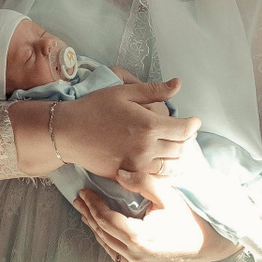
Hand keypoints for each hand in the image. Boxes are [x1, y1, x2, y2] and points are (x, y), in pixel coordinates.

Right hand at [46, 80, 199, 178]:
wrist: (67, 132)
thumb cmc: (94, 108)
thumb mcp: (124, 92)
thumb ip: (154, 90)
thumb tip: (178, 84)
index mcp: (149, 125)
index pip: (185, 130)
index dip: (193, 125)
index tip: (194, 121)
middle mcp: (147, 148)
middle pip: (181, 149)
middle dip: (186, 140)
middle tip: (184, 133)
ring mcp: (137, 165)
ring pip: (170, 167)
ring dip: (177, 157)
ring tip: (174, 147)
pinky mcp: (127, 175)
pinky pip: (154, 177)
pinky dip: (162, 171)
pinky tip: (160, 162)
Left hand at [75, 174, 239, 261]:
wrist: (209, 245)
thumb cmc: (189, 218)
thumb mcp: (168, 195)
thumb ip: (143, 182)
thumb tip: (119, 174)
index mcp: (141, 239)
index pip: (107, 220)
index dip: (93, 205)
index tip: (84, 192)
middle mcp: (138, 258)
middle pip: (104, 234)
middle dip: (89, 215)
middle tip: (79, 200)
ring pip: (109, 247)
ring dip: (97, 229)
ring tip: (86, 213)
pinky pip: (119, 257)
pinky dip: (110, 243)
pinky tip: (104, 231)